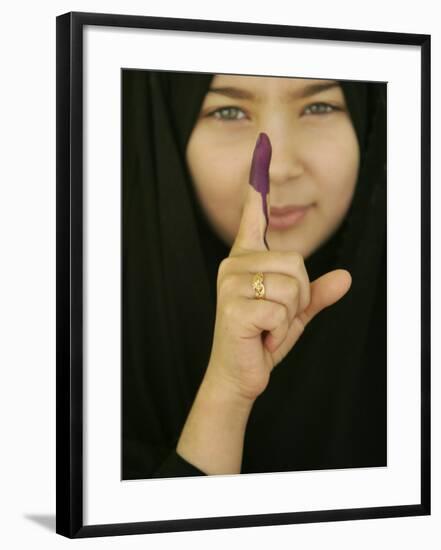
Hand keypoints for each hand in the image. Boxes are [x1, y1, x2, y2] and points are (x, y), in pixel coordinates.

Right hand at [206, 164, 351, 402]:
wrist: (241, 372)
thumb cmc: (263, 337)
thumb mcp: (295, 313)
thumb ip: (316, 294)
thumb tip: (346, 277)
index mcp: (246, 260)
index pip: (253, 218)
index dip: (258, 187)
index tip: (260, 149)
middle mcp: (234, 265)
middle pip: (296, 261)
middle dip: (300, 296)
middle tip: (276, 316)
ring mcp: (231, 284)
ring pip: (293, 284)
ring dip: (290, 314)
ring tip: (268, 327)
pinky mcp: (233, 306)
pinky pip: (282, 309)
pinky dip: (280, 331)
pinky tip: (261, 337)